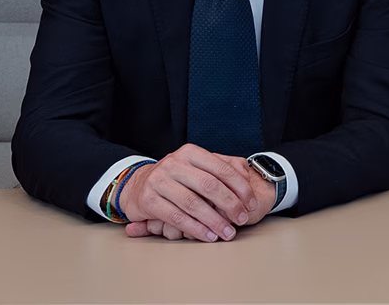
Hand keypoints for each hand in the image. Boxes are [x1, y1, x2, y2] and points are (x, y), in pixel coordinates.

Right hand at [118, 145, 262, 241]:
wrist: (137, 185)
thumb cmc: (175, 178)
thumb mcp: (196, 167)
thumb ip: (221, 169)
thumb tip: (247, 177)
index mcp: (190, 153)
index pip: (222, 169)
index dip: (240, 188)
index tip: (251, 203)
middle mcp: (174, 164)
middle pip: (210, 186)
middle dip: (230, 205)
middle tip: (242, 219)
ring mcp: (159, 181)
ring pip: (193, 204)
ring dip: (214, 221)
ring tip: (227, 232)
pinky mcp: (148, 200)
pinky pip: (177, 217)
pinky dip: (196, 229)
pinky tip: (208, 236)